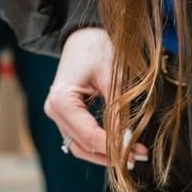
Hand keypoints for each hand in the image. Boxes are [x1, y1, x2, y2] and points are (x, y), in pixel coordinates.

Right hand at [44, 26, 146, 167]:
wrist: (84, 34)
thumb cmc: (97, 47)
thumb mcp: (112, 77)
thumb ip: (117, 111)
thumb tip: (127, 140)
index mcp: (61, 100)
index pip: (89, 135)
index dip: (114, 146)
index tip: (137, 151)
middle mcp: (53, 110)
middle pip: (82, 145)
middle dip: (111, 154)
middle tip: (138, 157)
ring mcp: (57, 114)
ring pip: (80, 146)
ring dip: (104, 154)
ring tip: (130, 156)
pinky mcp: (65, 115)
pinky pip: (80, 137)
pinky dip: (98, 144)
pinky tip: (118, 146)